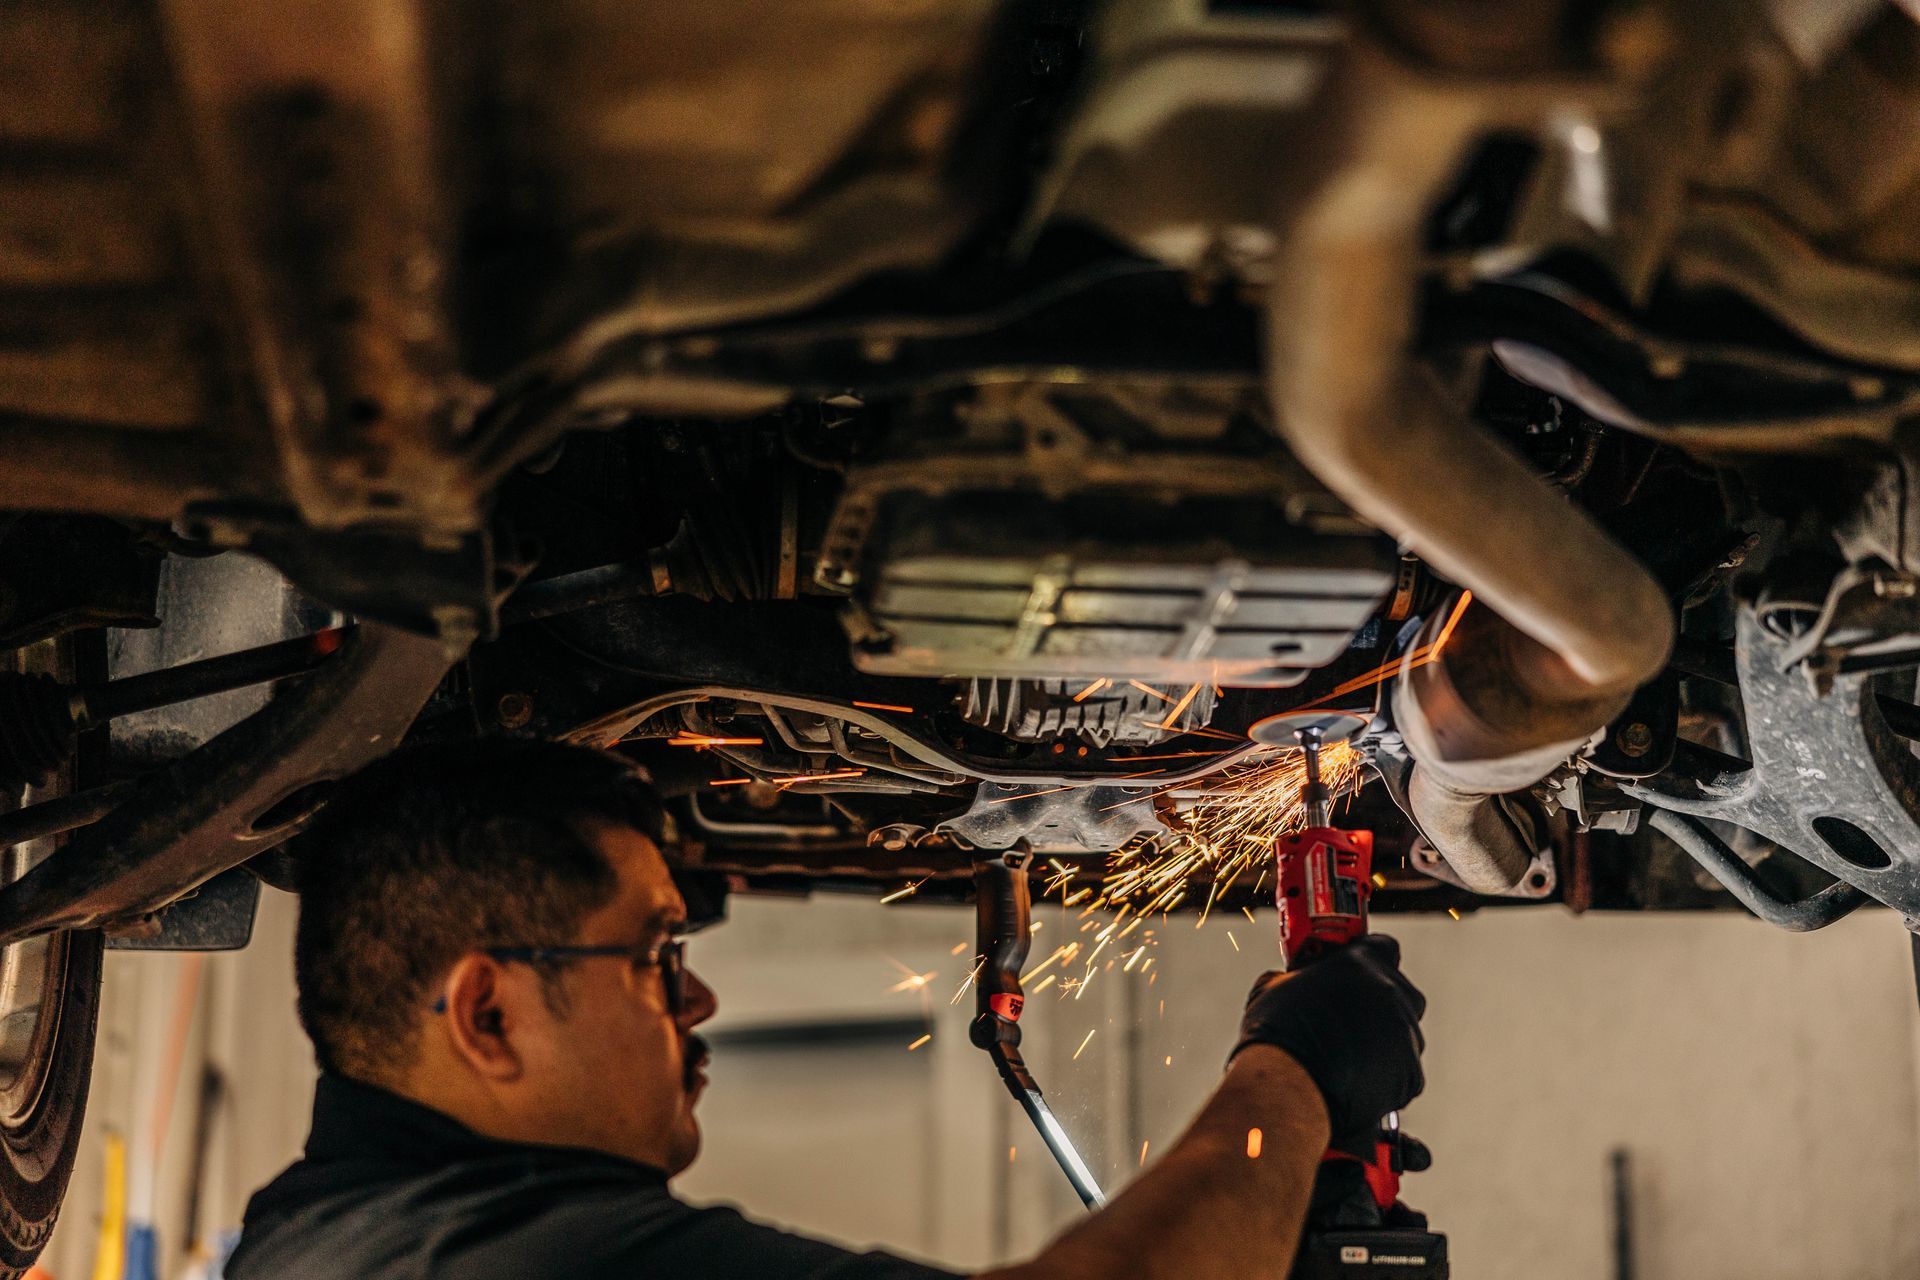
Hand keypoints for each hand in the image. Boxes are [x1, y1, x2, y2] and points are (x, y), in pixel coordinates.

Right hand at [1231, 935, 1426, 1148]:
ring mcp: (1405, 1036)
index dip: (1371, 960)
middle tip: (1351, 1019)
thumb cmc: (1276, 1032)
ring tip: (1349, 1058)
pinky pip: (1405, 1070)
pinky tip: (1356, 1080)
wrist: (1286, 1086)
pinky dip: (1386, 1075)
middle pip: (1401, 993)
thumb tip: (1295, 983)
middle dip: (1381, 1004)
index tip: (1356, 972)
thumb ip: (1299, 977)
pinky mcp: (1411, 1075)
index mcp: (1361, 963)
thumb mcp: (1275, 985)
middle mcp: (1391, 994)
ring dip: (1384, 1041)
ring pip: (1404, 1034)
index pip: (1384, 947)